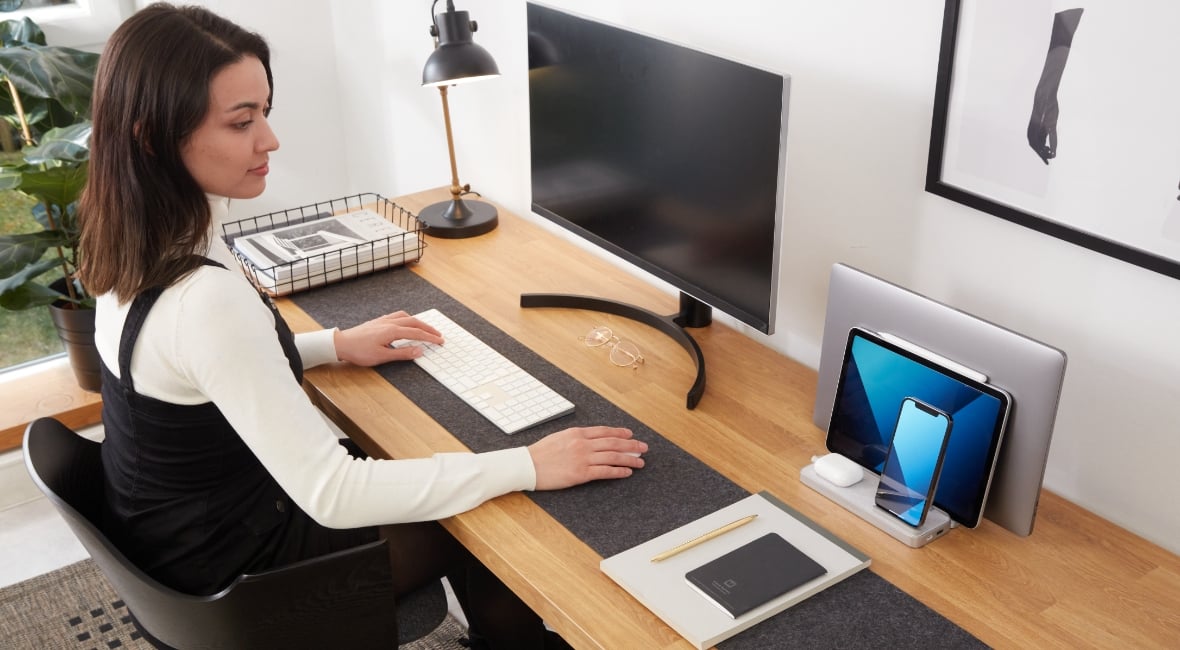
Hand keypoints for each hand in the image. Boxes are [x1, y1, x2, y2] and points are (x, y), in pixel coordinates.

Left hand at [333, 311, 442, 366]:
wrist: (341, 344)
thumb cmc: (359, 351)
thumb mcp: (382, 356)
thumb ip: (402, 353)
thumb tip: (419, 350)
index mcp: (392, 331)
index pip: (417, 333)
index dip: (430, 337)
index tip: (440, 341)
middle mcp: (389, 322)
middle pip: (414, 322)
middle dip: (428, 328)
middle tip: (438, 334)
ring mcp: (383, 320)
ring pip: (406, 316)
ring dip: (418, 321)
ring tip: (425, 328)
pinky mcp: (378, 321)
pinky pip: (397, 316)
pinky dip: (407, 318)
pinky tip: (405, 323)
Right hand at [528, 426, 646, 489]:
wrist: (527, 465)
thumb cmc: (540, 453)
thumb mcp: (559, 437)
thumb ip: (576, 438)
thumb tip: (590, 439)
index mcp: (577, 433)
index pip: (604, 431)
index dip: (620, 433)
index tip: (630, 435)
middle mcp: (582, 444)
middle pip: (613, 443)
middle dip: (631, 445)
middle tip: (643, 447)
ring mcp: (583, 458)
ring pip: (613, 457)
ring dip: (629, 459)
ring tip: (640, 462)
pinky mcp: (581, 473)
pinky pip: (605, 471)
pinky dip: (618, 471)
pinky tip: (627, 472)